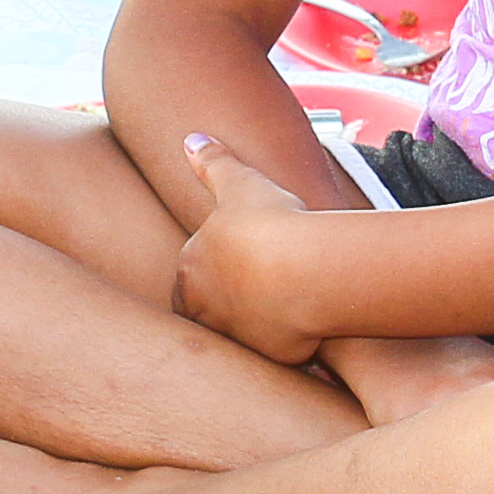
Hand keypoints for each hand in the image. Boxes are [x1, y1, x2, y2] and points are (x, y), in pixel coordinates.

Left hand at [170, 139, 330, 363]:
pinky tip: (307, 326)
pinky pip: (276, 351)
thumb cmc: (268, 222)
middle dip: (226, 306)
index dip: (209, 274)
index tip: (234, 266)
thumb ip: (213, 163)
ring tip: (282, 308)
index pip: (187, 282)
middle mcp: (205, 310)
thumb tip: (191, 138)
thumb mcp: (239, 182)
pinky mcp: (270, 355)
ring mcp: (236, 336)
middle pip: (206, 314)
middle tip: (257, 291)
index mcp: (190, 271)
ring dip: (254, 325)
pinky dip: (288, 342)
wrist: (305, 270)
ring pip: (238, 335)